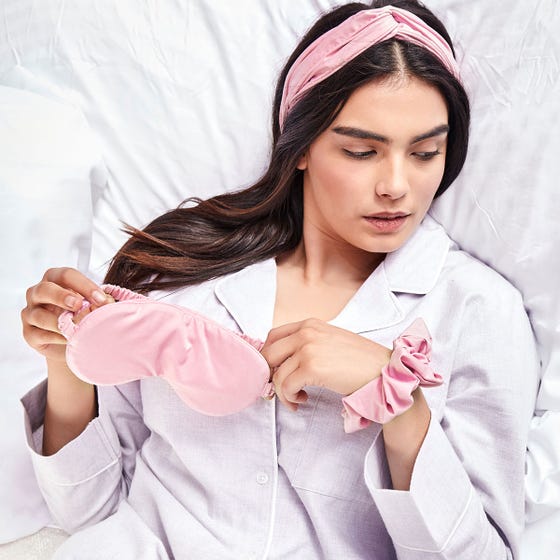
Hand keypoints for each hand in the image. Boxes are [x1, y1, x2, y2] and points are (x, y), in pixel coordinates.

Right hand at [21, 267, 110, 363]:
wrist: (72, 341)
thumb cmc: (83, 315)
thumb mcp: (92, 305)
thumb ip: (97, 301)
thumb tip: (107, 303)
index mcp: (55, 280)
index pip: (66, 275)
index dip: (84, 285)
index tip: (101, 299)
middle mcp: (38, 293)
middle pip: (45, 289)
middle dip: (62, 296)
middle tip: (78, 305)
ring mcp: (30, 313)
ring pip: (38, 315)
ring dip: (59, 322)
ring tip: (76, 329)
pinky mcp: (29, 333)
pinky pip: (38, 334)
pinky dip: (55, 337)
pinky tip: (69, 339)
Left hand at [261, 318, 390, 410]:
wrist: (383, 372)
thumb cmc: (360, 361)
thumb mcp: (330, 341)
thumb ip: (307, 344)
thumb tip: (283, 361)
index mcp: (310, 324)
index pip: (273, 336)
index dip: (269, 357)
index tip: (274, 372)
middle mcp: (306, 332)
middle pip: (268, 353)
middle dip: (269, 374)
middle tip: (280, 387)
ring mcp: (308, 348)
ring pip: (276, 374)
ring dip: (283, 391)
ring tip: (297, 398)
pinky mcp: (312, 367)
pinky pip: (286, 386)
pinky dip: (290, 397)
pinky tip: (303, 400)